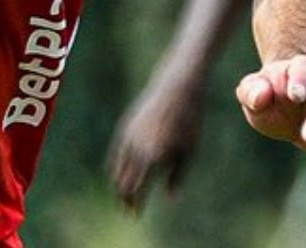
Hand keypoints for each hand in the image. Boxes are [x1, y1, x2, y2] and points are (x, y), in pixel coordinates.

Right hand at [106, 73, 205, 210]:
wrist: (177, 89)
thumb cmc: (189, 122)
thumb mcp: (189, 151)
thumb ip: (177, 177)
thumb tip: (169, 199)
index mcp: (154, 156)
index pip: (138, 187)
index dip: (136, 203)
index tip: (135, 215)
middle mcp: (137, 148)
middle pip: (124, 179)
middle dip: (125, 196)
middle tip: (128, 210)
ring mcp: (128, 136)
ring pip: (117, 166)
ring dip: (119, 183)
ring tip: (122, 195)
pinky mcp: (126, 126)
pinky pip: (116, 152)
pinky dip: (115, 165)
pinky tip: (118, 172)